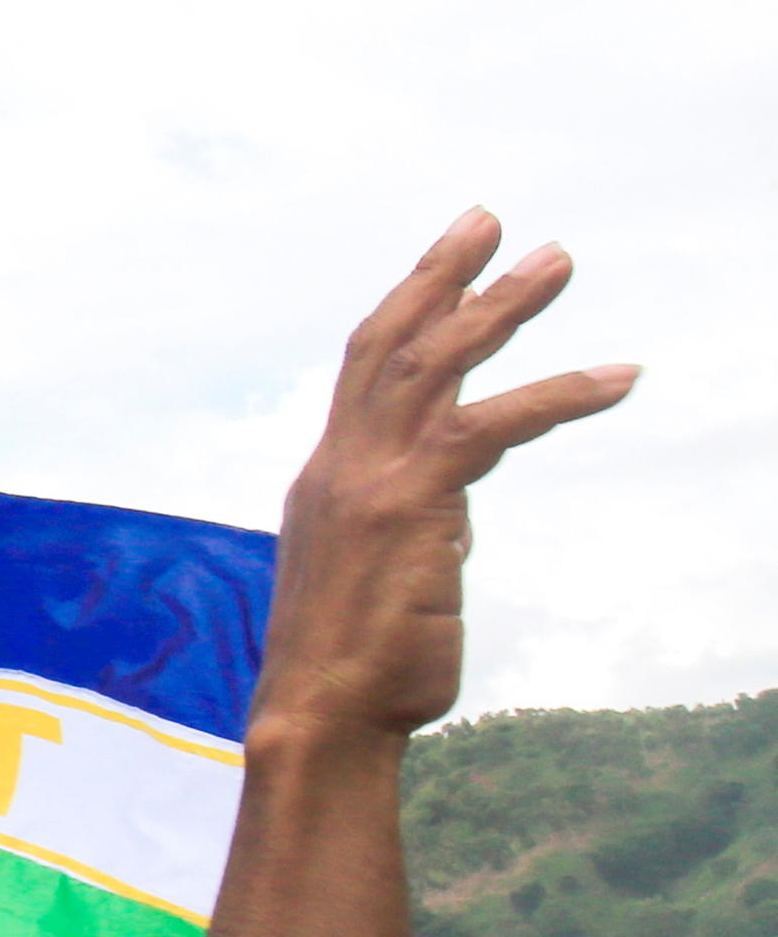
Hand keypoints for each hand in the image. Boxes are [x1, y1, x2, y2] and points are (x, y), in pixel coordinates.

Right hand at [254, 213, 633, 746]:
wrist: (319, 717)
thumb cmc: (352, 671)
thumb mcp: (378, 581)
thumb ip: (414, 532)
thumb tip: (449, 517)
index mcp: (328, 479)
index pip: (364, 373)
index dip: (406, 311)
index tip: (448, 268)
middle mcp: (339, 465)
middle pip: (388, 342)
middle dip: (440, 276)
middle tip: (489, 218)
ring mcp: (369, 480)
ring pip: (434, 364)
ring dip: (501, 305)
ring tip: (558, 261)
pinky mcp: (412, 504)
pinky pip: (491, 426)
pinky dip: (558, 393)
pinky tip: (617, 376)